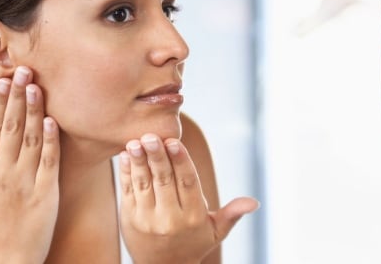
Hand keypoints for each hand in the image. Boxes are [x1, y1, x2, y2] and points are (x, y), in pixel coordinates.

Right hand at [0, 66, 60, 263]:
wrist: (8, 258)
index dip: (0, 102)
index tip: (4, 79)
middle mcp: (5, 172)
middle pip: (12, 127)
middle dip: (18, 97)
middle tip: (25, 70)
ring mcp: (26, 182)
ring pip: (30, 139)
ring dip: (34, 111)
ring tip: (38, 86)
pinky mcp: (47, 192)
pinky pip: (49, 162)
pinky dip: (50, 141)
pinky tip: (52, 120)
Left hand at [119, 133, 258, 263]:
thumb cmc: (193, 243)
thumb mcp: (216, 231)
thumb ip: (232, 213)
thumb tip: (254, 202)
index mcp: (193, 216)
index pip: (188, 183)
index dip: (181, 161)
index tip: (174, 142)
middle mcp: (170, 218)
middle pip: (164, 181)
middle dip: (157, 157)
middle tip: (150, 136)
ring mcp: (147, 218)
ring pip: (143, 184)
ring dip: (139, 161)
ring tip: (136, 142)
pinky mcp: (129, 218)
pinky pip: (128, 191)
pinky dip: (126, 171)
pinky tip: (126, 154)